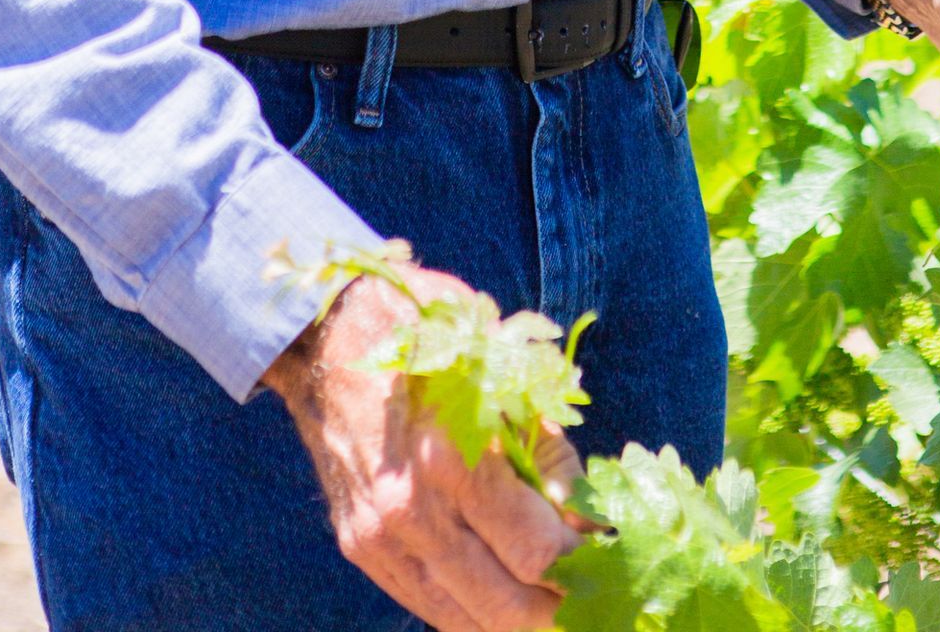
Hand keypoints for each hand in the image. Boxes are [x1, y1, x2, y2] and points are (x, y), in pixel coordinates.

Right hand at [264, 265, 581, 631]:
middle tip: (599, 596)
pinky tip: (509, 596)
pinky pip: (432, 607)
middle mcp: (413, 510)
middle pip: (508, 607)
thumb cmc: (429, 336)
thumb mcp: (502, 372)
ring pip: (469, 621)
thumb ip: (546, 451)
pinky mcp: (363, 550)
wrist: (326, 338)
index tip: (613, 555)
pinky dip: (477, 613)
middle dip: (562, 611)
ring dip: (522, 620)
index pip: (537, 553)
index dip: (585, 566)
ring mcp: (382, 538)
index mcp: (454, 456)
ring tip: (558, 603)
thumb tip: (588, 520)